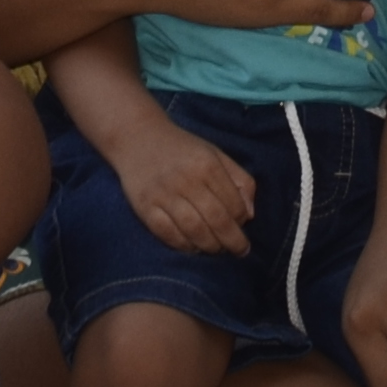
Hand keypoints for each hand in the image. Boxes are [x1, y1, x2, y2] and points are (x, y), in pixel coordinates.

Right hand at [119, 122, 254, 256]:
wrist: (136, 136)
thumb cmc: (182, 148)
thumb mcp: (216, 154)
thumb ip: (239, 180)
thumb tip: (250, 215)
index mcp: (207, 164)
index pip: (233, 203)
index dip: (242, 220)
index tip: (242, 226)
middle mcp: (186, 179)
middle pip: (216, 220)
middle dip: (232, 241)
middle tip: (240, 251)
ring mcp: (163, 194)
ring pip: (194, 230)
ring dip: (210, 246)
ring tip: (216, 249)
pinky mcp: (145, 207)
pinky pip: (168, 234)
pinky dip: (183, 245)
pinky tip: (192, 246)